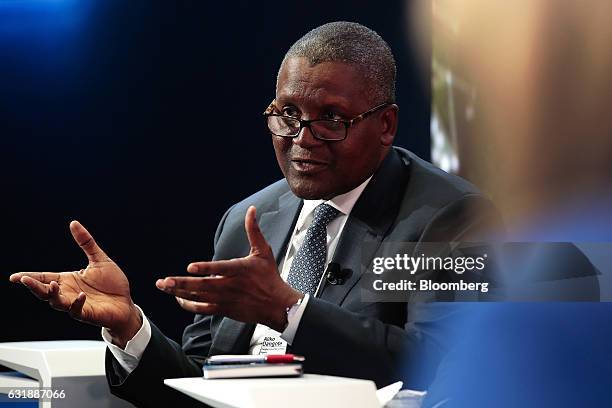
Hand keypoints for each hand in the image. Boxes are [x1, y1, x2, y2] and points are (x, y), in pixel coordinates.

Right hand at [9, 221, 140, 347]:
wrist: (126, 303)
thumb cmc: (113, 284)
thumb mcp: (99, 260)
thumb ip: (86, 243)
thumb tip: (74, 223)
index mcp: (69, 280)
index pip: (45, 278)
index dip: (30, 277)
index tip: (15, 277)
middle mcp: (69, 292)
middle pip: (45, 291)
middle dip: (34, 286)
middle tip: (23, 280)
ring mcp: (76, 304)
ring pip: (57, 302)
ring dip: (53, 294)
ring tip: (53, 285)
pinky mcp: (87, 313)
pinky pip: (76, 310)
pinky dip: (77, 303)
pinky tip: (81, 295)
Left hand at [156, 206, 302, 331]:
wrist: (277, 306)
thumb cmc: (270, 277)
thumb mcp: (263, 251)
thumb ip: (253, 230)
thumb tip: (251, 210)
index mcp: (240, 270)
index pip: (220, 268)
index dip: (205, 268)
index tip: (190, 267)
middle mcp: (230, 286)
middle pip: (202, 285)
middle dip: (181, 283)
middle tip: (164, 281)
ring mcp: (225, 299)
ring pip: (198, 297)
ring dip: (179, 292)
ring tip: (163, 286)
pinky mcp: (223, 309)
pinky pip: (202, 308)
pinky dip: (188, 304)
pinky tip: (178, 298)